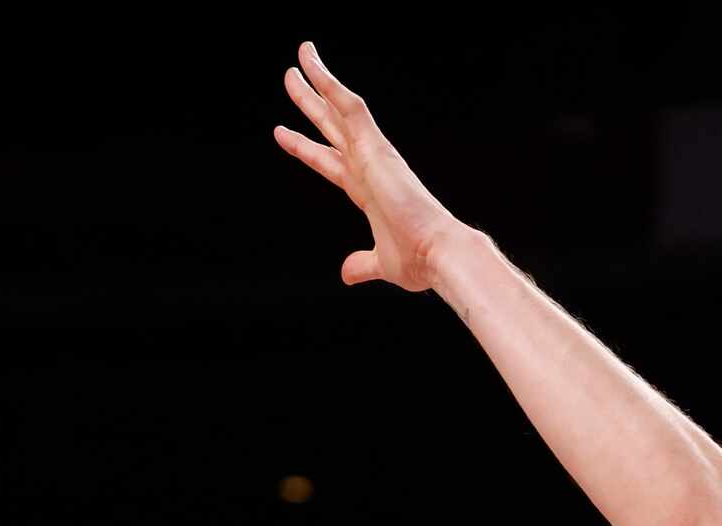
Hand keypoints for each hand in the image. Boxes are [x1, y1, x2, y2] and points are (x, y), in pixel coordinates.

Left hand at [272, 42, 468, 292]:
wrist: (438, 254)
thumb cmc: (419, 261)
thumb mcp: (381, 263)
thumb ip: (362, 264)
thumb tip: (347, 274)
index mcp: (368, 191)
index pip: (330, 162)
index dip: (306, 148)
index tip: (283, 134)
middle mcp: (368, 167)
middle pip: (331, 128)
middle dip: (309, 104)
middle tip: (290, 78)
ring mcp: (372, 155)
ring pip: (339, 109)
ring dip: (318, 82)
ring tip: (299, 55)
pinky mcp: (376, 147)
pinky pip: (350, 107)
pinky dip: (331, 84)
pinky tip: (313, 65)